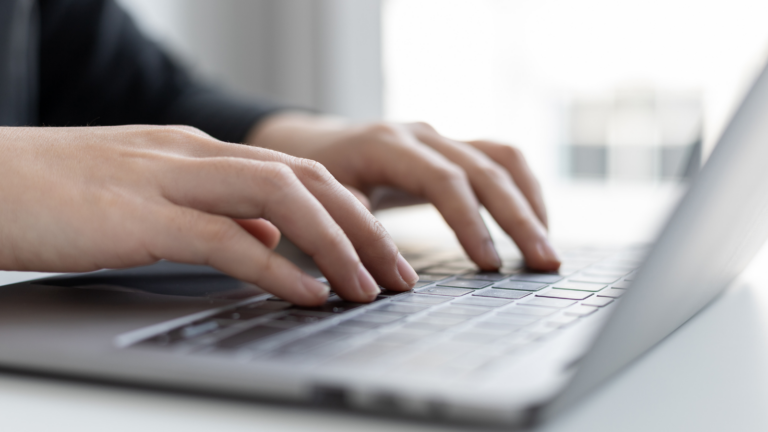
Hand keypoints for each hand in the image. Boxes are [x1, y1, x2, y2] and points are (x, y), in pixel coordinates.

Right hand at [0, 126, 418, 304]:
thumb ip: (214, 217)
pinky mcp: (138, 216)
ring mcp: (168, 181)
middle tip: (398, 274)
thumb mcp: (152, 202)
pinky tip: (308, 293)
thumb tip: (267, 243)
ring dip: (335, 244)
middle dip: (363, 228)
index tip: (380, 252)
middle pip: (306, 180)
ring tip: (368, 287)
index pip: (298, 172)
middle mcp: (194, 157)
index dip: (350, 212)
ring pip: (280, 198)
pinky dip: (277, 267)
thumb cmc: (58, 197)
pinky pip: (226, 238)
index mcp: (199, 153)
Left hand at [247, 114, 559, 270]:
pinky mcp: (452, 149)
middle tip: (545, 262)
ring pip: (502, 159)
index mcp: (388, 145)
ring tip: (546, 248)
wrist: (311, 144)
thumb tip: (396, 281)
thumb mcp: (322, 202)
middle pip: (486, 169)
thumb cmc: (313, 176)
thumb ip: (353, 231)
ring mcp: (440, 139)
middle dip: (519, 218)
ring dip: (530, 203)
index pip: (445, 180)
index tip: (490, 264)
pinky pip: (500, 161)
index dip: (470, 222)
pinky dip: (521, 190)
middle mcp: (421, 136)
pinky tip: (532, 223)